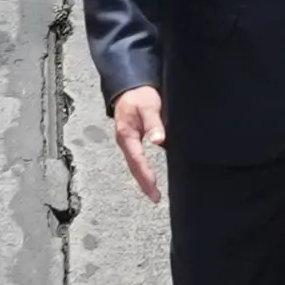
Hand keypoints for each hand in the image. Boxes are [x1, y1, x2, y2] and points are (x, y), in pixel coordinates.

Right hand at [113, 86, 165, 201]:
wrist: (130, 86)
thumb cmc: (139, 95)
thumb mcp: (148, 106)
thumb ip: (154, 123)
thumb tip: (159, 140)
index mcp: (126, 135)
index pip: (137, 161)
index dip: (146, 176)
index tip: (154, 189)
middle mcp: (125, 141)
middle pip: (134, 167)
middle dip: (143, 183)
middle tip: (155, 198)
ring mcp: (128, 141)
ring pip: (134, 164)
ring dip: (143, 178)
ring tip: (153, 193)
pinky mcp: (132, 139)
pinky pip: (137, 158)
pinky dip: (143, 169)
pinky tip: (149, 175)